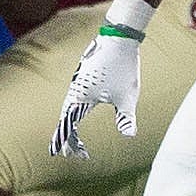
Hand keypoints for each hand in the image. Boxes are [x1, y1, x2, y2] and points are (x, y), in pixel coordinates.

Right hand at [53, 30, 142, 158]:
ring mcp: (77, 83)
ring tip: (72, 138)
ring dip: (70, 124)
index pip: (69, 128)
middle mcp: (73, 91)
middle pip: (66, 120)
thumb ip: (126, 118)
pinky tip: (79, 112)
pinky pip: (74, 98)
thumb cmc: (122, 68)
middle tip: (70, 153)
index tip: (79, 156)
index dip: (72, 144)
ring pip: (69, 109)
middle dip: (68, 138)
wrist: (118, 39)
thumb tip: (129, 135)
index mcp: (79, 99)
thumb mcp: (127, 97)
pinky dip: (74, 110)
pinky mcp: (84, 76)